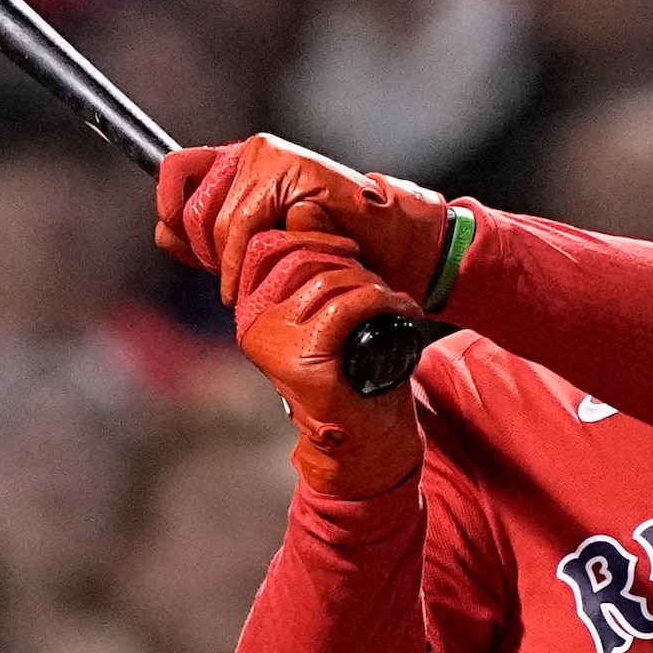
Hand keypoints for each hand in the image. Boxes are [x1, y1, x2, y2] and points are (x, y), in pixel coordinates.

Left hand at [157, 135, 457, 304]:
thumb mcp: (255, 246)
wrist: (383, 246)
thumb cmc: (325, 247)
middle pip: (192, 207)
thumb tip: (163, 230)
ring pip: (216, 221)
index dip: (168, 205)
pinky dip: (239, 264)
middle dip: (204, 253)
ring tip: (249, 281)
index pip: (175, 168)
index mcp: (237, 163)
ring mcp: (269, 159)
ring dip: (226, 264)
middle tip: (229, 277)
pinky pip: (242, 226)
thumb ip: (208, 239)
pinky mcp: (288, 172)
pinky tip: (250, 280)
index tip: (176, 235)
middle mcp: (249, 153)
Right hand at [230, 231, 423, 495]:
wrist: (365, 437)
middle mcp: (252, 326)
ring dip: (370, 282)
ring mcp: (275, 345)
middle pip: (297, 257)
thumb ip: (307, 277)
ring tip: (392, 299)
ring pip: (325, 280)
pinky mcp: (304, 363)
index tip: (348, 249)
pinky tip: (402, 308)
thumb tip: (309, 215)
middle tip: (375, 279)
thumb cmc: (350, 374)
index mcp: (250, 310)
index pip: (268, 247)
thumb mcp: (322, 316)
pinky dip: (381, 300)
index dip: (312, 235)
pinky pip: (345, 307)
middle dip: (344, 258)